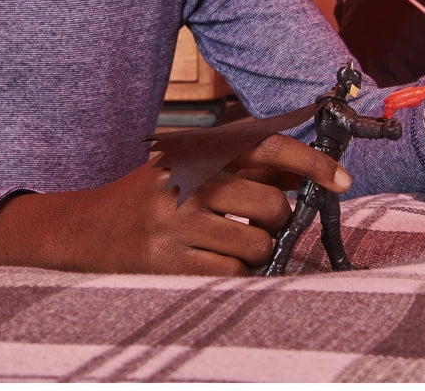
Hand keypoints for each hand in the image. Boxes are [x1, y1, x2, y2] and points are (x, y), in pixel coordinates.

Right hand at [0, 133, 348, 276]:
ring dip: (255, 253)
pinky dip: (233, 276)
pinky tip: (210, 264)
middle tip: (262, 223)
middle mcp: (186, 180)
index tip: (342, 179)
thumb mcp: (190, 166)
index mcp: (196, 149)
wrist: (82, 230)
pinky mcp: (163, 263)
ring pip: (255, 247)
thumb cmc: (149, 195)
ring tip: (227, 244)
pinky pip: (229, 278)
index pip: (267, 146)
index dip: (311, 162)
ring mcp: (174, 223)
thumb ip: (244, 165)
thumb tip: (304, 172)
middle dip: (277, 220)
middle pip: (271, 205)